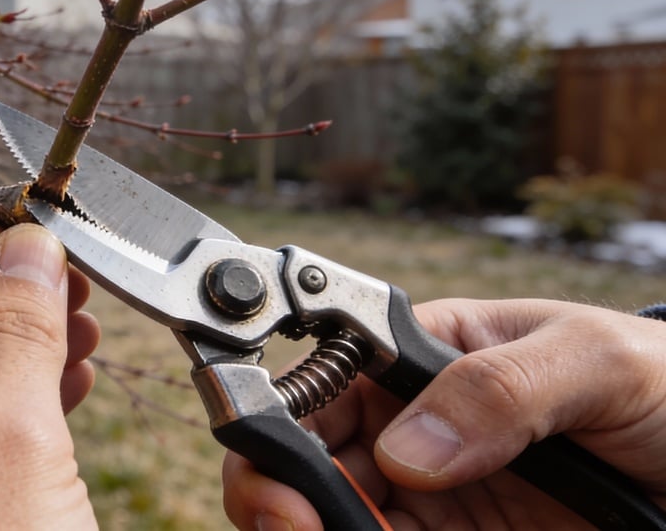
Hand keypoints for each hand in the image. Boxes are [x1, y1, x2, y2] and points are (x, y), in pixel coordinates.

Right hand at [224, 298, 665, 529]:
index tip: (279, 463)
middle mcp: (413, 427)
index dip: (283, 416)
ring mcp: (433, 495)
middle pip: (306, 458)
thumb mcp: (597, 361)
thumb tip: (409, 448)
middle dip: (274, 487)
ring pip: (332, 514)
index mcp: (424, 358)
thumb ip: (499, 388)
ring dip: (310, 525)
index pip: (325, 381)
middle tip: (285, 520)